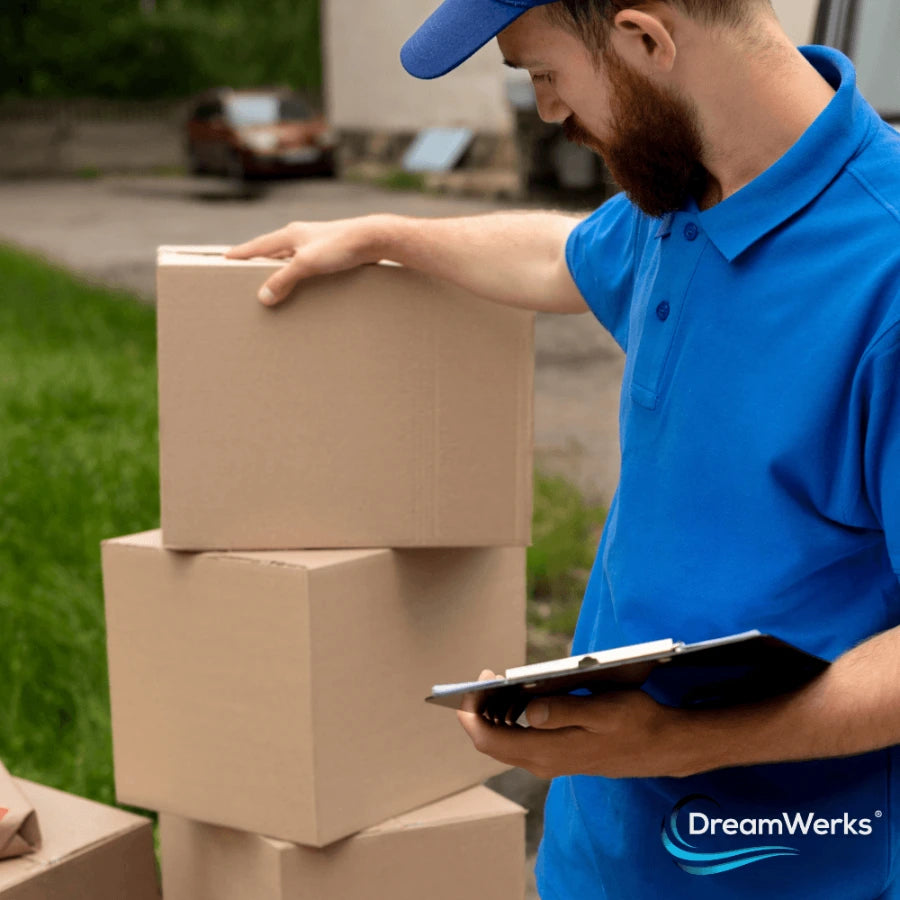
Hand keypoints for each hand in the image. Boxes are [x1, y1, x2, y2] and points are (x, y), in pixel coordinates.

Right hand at [225, 217, 383, 305]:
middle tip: (242, 270)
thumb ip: (284, 280)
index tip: (224, 258)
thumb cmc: (340, 246)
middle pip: (271, 249)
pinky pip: (305, 263)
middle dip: (257, 260)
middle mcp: (300, 236)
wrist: (374, 238)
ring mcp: (315, 242)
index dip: (241, 253)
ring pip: (289, 256)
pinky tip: (300, 281)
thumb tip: (263, 297)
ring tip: (268, 279)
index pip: (257, 245)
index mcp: (290, 235)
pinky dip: (296, 272)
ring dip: (278, 267)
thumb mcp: (307, 264)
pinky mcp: (330, 251)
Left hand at [456, 670, 697, 779]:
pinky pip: (521, 740)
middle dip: (479, 712)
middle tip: (484, 678)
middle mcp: (544, 762)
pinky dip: (510, 720)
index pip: (491, 741)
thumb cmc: (636, 723)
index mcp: (549, 752)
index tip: (468, 689)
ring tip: (496, 684)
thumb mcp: (604, 710)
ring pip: (505, 742)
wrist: (663, 746)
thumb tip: (528, 710)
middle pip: (492, 743)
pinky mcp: (558, 754)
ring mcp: (550, 761)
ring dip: (494, 715)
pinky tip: (518, 698)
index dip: (471, 716)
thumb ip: (565, 711)